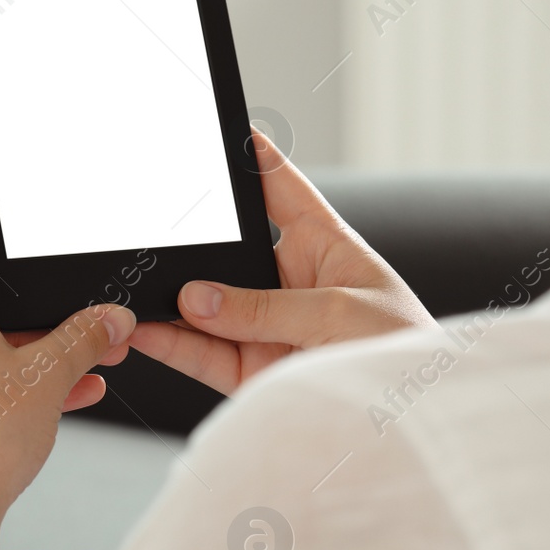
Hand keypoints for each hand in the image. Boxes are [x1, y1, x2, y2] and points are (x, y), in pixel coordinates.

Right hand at [129, 130, 433, 394]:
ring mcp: (266, 328)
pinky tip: (144, 330)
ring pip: (204, 307)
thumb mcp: (339, 314)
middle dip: (190, 243)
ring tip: (136, 287)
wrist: (413, 420)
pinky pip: (200, 354)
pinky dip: (170, 344)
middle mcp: (289, 284)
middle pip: (227, 252)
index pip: (281, 188)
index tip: (218, 129)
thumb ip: (265, 307)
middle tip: (153, 232)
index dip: (251, 157)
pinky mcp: (251, 371)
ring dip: (170, 300)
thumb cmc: (400, 352)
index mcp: (324, 246)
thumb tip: (196, 300)